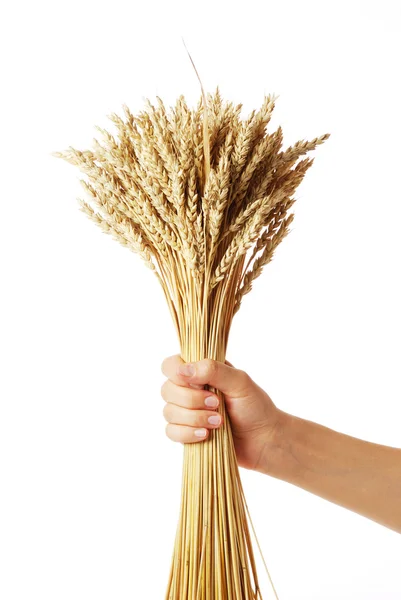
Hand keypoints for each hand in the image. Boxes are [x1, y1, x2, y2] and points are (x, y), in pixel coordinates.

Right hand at [161, 354, 285, 473]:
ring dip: (193, 418)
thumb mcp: (240, 382)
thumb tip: (183, 370)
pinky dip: (187, 433)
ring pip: (168, 412)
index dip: (177, 374)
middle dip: (191, 400)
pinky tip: (206, 435)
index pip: (171, 365)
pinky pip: (171, 432)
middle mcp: (189, 389)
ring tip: (218, 422)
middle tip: (217, 405)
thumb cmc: (255, 407)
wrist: (264, 440)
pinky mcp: (186, 432)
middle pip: (167, 389)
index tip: (198, 384)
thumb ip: (213, 370)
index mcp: (200, 371)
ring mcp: (186, 412)